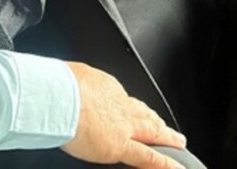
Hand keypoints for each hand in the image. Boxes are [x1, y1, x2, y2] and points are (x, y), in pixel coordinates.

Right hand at [62, 62, 187, 167]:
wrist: (60, 97)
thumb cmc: (59, 86)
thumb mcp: (69, 77)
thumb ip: (74, 85)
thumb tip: (66, 86)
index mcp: (106, 87)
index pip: (123, 99)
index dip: (130, 106)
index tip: (131, 109)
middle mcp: (120, 106)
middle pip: (143, 114)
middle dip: (154, 119)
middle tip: (164, 124)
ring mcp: (124, 127)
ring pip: (153, 132)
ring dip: (166, 137)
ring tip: (178, 142)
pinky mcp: (121, 147)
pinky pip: (149, 158)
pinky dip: (165, 164)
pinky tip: (177, 168)